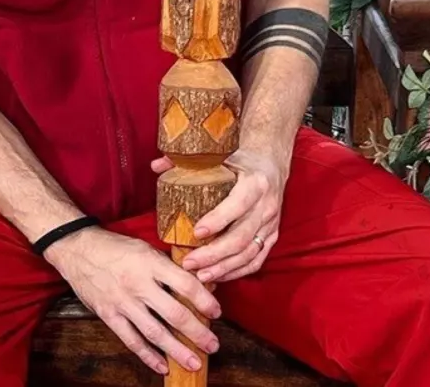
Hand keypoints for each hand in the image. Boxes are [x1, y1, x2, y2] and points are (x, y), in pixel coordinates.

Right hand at [45, 227, 222, 375]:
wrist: (78, 249)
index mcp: (152, 264)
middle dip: (197, 332)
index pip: (186, 284)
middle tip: (213, 345)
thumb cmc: (118, 247)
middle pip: (174, 313)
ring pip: (155, 332)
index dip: (204, 301)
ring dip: (177, 350)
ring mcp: (123, 303)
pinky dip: (148, 356)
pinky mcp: (108, 315)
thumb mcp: (148, 248)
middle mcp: (139, 285)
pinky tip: (163, 367)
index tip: (217, 312)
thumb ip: (172, 267)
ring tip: (194, 362)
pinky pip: (131, 340)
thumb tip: (202, 283)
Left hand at [150, 144, 288, 283]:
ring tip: (200, 276)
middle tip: (189, 263)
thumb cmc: (243, 159)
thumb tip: (156, 165)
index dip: (218, 220)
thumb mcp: (222, 154)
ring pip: (249, 253)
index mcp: (255, 183)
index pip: (238, 205)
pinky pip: (257, 259)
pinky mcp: (272, 235)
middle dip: (214, 254)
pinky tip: (218, 276)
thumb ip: (189, 160)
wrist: (272, 163)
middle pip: (242, 237)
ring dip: (224, 267)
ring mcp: (271, 223)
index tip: (196, 233)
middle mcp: (266, 205)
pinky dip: (237, 272)